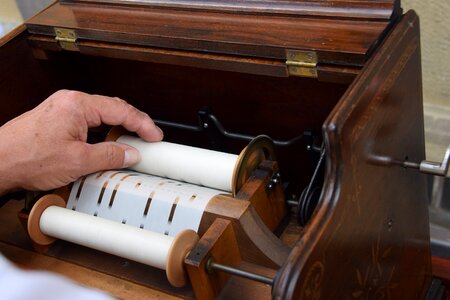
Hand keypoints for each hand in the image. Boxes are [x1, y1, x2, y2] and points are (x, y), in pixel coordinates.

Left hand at [0, 90, 162, 193]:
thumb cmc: (27, 157)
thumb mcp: (77, 161)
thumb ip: (109, 155)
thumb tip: (130, 153)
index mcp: (78, 105)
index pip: (121, 110)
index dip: (142, 123)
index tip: (155, 136)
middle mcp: (70, 102)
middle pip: (112, 109)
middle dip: (133, 123)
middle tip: (148, 139)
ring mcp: (62, 110)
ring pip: (100, 116)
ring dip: (117, 129)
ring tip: (131, 144)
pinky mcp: (57, 121)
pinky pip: (88, 122)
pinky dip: (102, 132)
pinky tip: (106, 145)